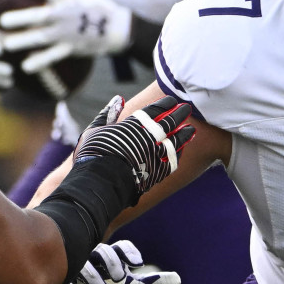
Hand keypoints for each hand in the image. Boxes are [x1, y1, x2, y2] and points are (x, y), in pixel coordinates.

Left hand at [0, 0, 133, 71]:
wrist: (117, 29)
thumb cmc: (97, 6)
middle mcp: (63, 15)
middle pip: (38, 16)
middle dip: (20, 18)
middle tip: (2, 21)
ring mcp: (66, 33)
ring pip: (41, 38)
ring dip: (23, 41)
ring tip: (6, 45)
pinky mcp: (70, 48)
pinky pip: (52, 57)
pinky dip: (39, 62)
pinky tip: (25, 67)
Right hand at [46, 241, 180, 283]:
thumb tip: (178, 280)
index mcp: (112, 259)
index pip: (120, 247)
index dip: (128, 252)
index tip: (138, 265)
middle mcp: (93, 260)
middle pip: (102, 251)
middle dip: (111, 262)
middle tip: (121, 278)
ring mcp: (75, 270)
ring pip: (82, 263)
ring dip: (92, 275)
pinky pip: (62, 281)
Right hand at [74, 95, 194, 196]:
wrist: (99, 184)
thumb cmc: (92, 155)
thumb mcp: (94, 131)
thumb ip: (107, 114)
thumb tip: (118, 99)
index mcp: (134, 124)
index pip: (155, 110)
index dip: (166, 104)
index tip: (173, 100)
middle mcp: (149, 137)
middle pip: (170, 122)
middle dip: (180, 114)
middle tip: (188, 108)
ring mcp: (156, 154)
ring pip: (177, 141)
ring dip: (185, 134)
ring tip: (191, 129)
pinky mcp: (158, 172)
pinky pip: (173, 160)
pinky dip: (178, 153)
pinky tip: (181, 150)